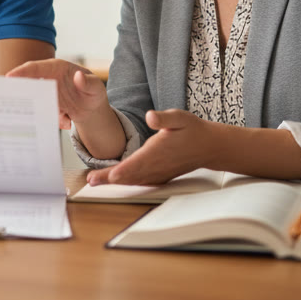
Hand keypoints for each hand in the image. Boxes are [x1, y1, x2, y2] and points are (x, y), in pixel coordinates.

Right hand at [6, 58, 108, 128]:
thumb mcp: (96, 87)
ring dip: (37, 109)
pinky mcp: (46, 104)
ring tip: (54, 114)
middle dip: (19, 90)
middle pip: (27, 82)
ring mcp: (46, 92)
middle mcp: (47, 78)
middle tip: (10, 99)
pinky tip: (67, 120)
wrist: (92, 108)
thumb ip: (88, 83)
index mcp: (57, 68)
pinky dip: (51, 118)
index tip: (9, 77)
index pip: (35, 67)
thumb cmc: (94, 92)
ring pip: (33, 99)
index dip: (21, 72)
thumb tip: (78, 77)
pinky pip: (42, 112)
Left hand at [86, 109, 219, 185]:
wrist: (208, 146)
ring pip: (134, 180)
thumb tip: (150, 116)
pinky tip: (116, 181)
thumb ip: (164, 118)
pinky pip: (141, 182)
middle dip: (109, 178)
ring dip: (115, 182)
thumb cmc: (192, 130)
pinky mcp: (160, 176)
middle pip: (130, 175)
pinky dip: (127, 183)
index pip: (137, 163)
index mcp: (158, 151)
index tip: (110, 175)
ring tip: (96, 181)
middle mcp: (157, 166)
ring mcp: (159, 173)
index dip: (123, 170)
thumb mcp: (179, 117)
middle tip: (91, 180)